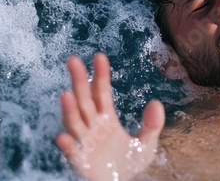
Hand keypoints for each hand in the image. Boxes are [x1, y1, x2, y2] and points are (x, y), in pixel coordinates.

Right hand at [55, 53, 164, 180]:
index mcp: (107, 118)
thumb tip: (156, 103)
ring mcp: (86, 143)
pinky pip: (73, 153)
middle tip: (73, 60)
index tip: (99, 56)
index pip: (101, 92)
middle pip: (84, 100)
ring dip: (69, 110)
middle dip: (79, 81)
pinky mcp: (82, 162)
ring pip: (75, 123)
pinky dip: (68, 146)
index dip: (100, 75)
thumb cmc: (131, 162)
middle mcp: (93, 127)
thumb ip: (153, 124)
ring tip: (66, 93)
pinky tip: (63, 137)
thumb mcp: (147, 142)